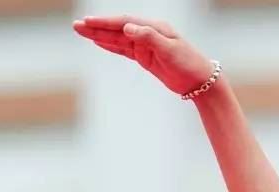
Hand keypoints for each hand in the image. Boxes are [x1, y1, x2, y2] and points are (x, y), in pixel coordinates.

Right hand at [72, 15, 214, 96]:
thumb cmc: (189, 64)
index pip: (125, 22)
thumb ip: (149, 38)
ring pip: (118, 39)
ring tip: (81, 32)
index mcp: (155, 28)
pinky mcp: (145, 57)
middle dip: (97, 27)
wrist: (201, 82)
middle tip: (76, 25)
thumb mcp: (170, 51)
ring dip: (100, 36)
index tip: (89, 22)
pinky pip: (124, 50)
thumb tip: (128, 28)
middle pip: (118, 29)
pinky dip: (110, 46)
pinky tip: (98, 42)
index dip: (106, 22)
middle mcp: (148, 33)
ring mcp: (146, 45)